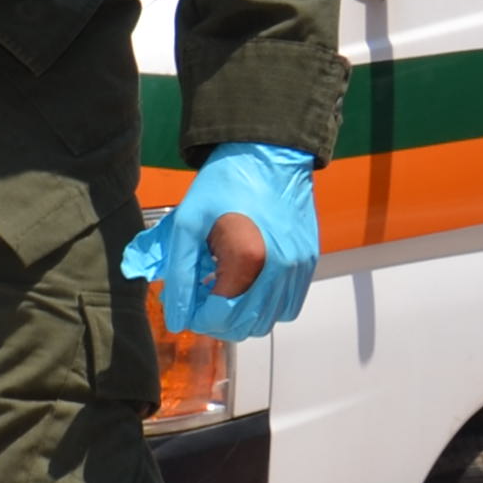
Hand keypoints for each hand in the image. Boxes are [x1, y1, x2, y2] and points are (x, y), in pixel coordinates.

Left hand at [121, 143, 321, 341]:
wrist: (268, 155)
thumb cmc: (225, 184)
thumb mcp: (187, 223)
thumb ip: (177, 272)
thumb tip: (174, 317)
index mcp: (247, 259)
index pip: (219, 317)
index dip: (195, 317)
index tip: (183, 304)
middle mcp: (280, 269)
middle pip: (244, 327)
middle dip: (215, 320)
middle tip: (198, 298)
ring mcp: (299, 268)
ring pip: (267, 321)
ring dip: (240, 316)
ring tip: (221, 289)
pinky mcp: (309, 263)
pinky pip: (288, 307)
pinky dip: (265, 307)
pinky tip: (246, 284)